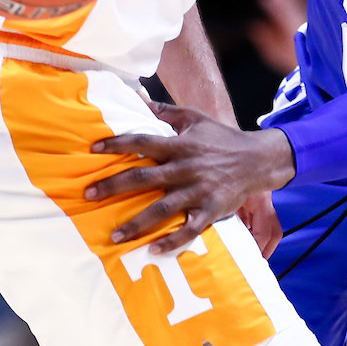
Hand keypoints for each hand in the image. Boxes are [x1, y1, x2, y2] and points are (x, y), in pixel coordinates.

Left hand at [86, 102, 295, 253]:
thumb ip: (164, 110)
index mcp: (180, 144)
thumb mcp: (194, 117)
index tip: (93, 149)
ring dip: (137, 223)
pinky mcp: (211, 210)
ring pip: (163, 209)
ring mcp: (198, 191)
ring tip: (114, 235)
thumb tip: (136, 96)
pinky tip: (153, 250)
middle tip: (88, 195)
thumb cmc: (221, 137)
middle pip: (145, 178)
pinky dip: (172, 241)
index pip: (143, 141)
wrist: (258, 159)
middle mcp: (186, 168)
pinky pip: (190, 229)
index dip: (117, 144)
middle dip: (115, 186)